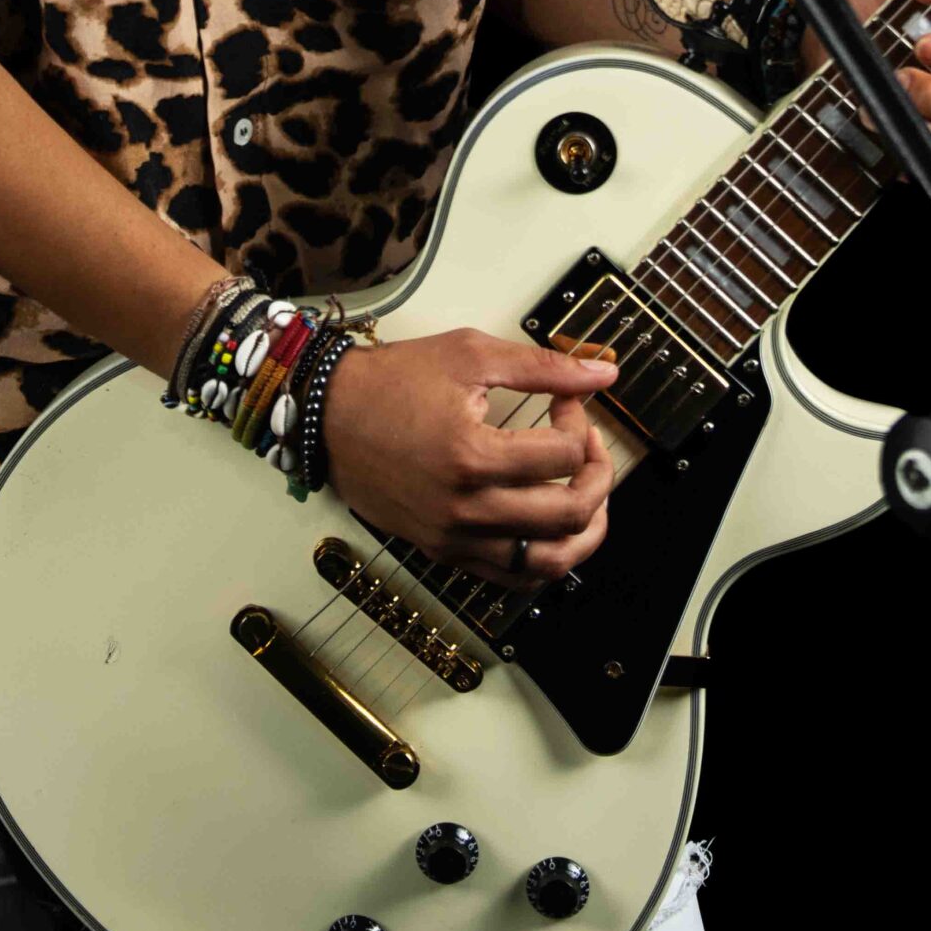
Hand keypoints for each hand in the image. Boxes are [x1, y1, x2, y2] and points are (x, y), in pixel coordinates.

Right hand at [320, 328, 618, 589]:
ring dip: (585, 529)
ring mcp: (453, 537)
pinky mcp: (443, 551)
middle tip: (589, 445)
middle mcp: (465, 507)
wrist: (328, 413)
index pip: (564, 454)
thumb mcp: (469, 354)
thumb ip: (543, 366)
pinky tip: (551, 527)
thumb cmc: (392, 381)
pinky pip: (511, 576)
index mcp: (472, 456)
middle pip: (569, 514)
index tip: (567, 400)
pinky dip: (546, 558)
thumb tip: (602, 374)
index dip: (579, 420)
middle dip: (598, 476)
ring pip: (549, 561)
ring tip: (586, 494)